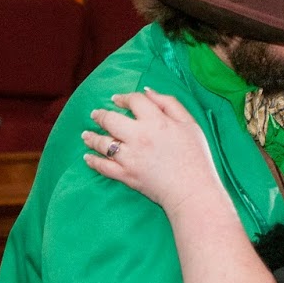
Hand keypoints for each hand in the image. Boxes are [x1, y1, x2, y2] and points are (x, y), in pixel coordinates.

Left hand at [83, 90, 223, 212]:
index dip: (124, 98)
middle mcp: (139, 136)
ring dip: (92, 137)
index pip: (134, 101)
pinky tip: (88, 157)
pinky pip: (103, 167)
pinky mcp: (126, 175)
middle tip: (95, 114)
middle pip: (111, 119)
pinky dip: (93, 161)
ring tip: (86, 135)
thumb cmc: (197, 158)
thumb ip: (169, 104)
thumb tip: (148, 91)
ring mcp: (130, 157)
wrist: (194, 191)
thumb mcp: (190, 124)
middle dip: (100, 115)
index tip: (117, 99)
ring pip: (103, 143)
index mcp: (156, 121)